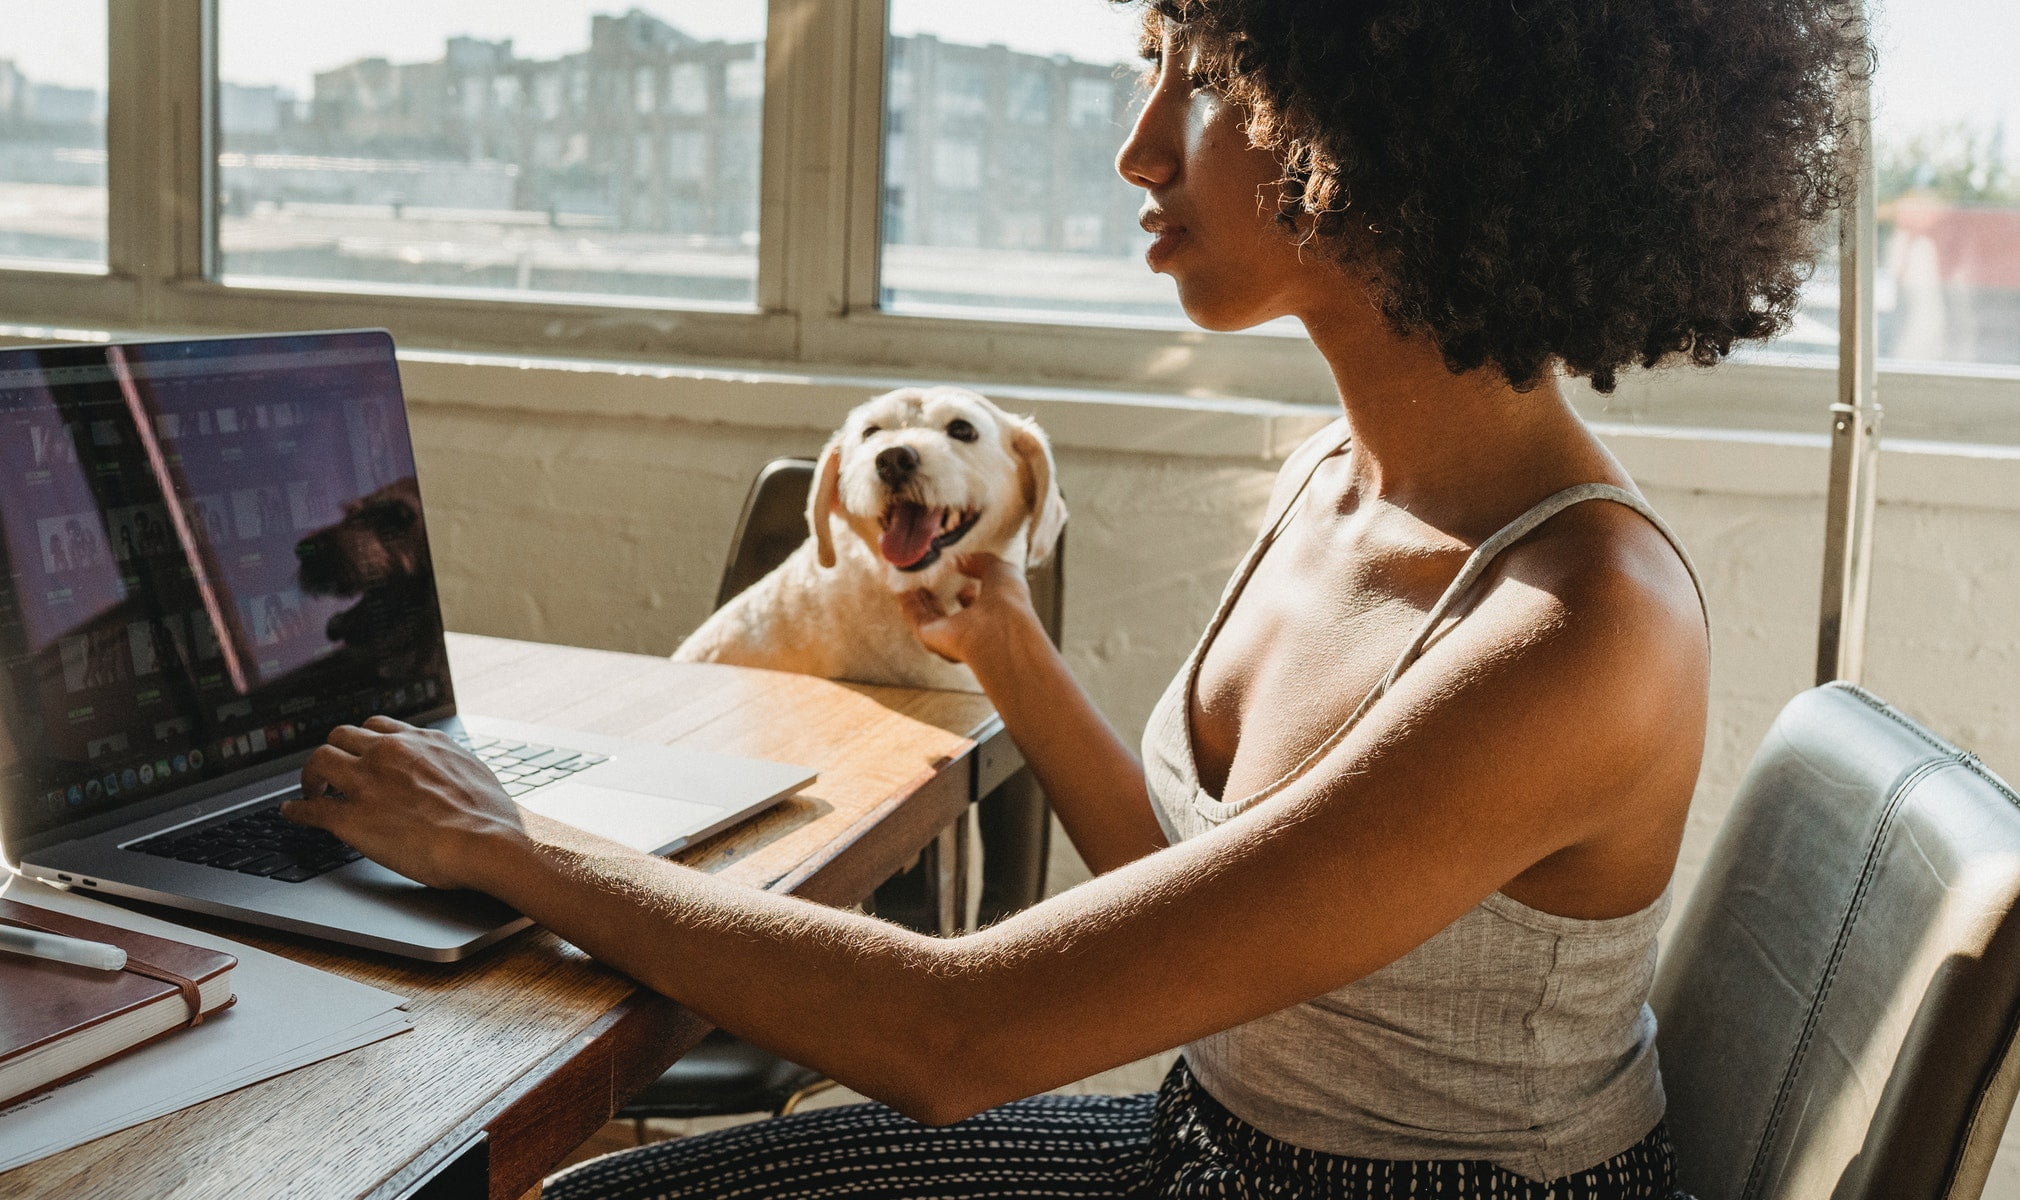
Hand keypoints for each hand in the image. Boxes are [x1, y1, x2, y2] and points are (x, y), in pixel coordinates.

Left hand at [282, 716, 527, 889]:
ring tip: (311, 790)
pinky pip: (312, 809)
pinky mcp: (353, 819)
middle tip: (330, 772)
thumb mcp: (471, 770)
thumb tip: (447, 767)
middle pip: (341, 736)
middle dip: (333, 752)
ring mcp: (367, 784)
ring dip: (311, 776)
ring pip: (320, 761)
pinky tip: (292, 813)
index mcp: (419, 741)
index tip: (358, 751)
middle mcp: (389, 753)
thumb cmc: (490, 815)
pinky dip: (297, 810)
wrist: (487, 841)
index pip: (376, 726)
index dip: (362, 741)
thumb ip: (448, 762)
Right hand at [897, 553, 1039, 667]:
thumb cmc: (1009, 602)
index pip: (979, 605)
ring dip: (922, 602)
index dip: (969, 591)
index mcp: (994, 615)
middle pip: (951, 616)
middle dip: (940, 598)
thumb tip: (961, 560)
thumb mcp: (1002, 570)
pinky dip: (909, 607)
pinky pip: (917, 621)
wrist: (999, 628)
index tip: (957, 574)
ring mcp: (952, 636)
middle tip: (929, 581)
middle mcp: (972, 629)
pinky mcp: (932, 638)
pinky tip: (903, 592)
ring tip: (913, 585)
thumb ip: (982, 562)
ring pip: (932, 619)